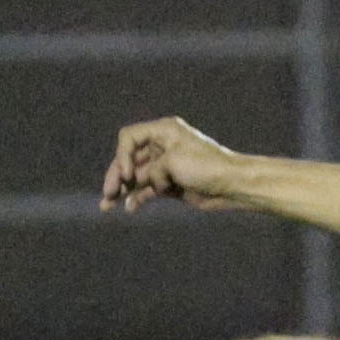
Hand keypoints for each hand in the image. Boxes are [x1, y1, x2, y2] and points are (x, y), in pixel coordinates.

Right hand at [101, 117, 243, 211]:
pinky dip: (137, 198)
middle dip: (117, 176)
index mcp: (163, 131)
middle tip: (108, 194)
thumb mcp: (173, 162)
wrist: (232, 185)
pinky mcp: (170, 184)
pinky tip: (129, 208)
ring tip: (107, 206)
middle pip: (129, 159)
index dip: (122, 156)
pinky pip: (147, 190)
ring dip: (122, 190)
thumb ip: (151, 171)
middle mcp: (162, 146)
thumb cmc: (206, 166)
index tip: (129, 175)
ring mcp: (165, 166)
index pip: (129, 138)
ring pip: (136, 177)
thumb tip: (143, 185)